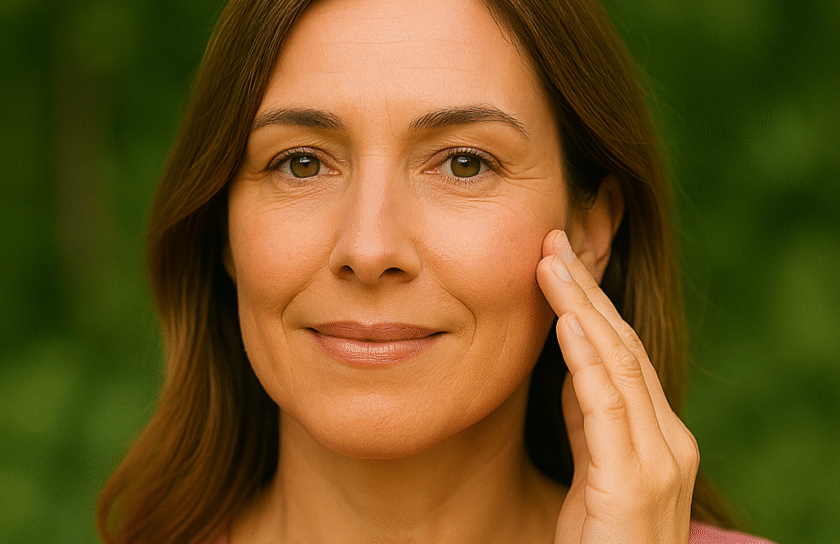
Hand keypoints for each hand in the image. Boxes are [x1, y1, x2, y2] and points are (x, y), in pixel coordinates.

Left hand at [536, 230, 698, 543]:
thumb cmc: (599, 542)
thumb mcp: (592, 468)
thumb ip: (589, 419)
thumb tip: (573, 366)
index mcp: (659, 435)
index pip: (623, 353)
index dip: (590, 304)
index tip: (558, 262)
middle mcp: (669, 440)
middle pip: (623, 346)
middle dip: (586, 290)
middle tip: (552, 242)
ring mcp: (659, 460)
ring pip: (619, 363)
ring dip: (581, 307)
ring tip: (550, 263)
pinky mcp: (635, 482)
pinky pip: (608, 406)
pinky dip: (587, 359)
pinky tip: (566, 322)